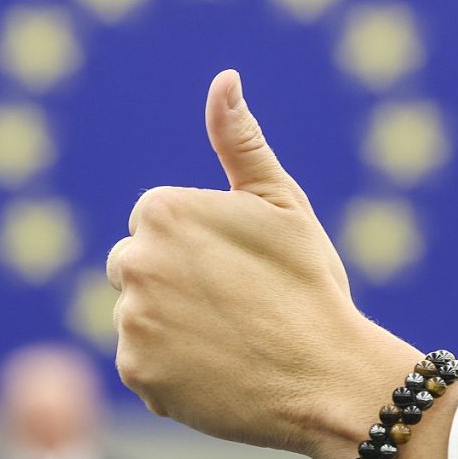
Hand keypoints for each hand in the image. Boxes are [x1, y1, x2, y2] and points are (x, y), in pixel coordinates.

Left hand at [106, 71, 457, 458]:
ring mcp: (130, 323)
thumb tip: (223, 80)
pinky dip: (171, 371)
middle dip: (173, 283)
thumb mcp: (281, 203)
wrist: (327, 378)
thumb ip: (240, 142)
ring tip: (230, 341)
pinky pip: (144, 364)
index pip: (155, 225)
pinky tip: (217, 371)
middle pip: (137, 269)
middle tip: (233, 307)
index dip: (199, 247)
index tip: (237, 269)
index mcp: (161, 213)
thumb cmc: (308, 285)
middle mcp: (132, 263)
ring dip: (171, 328)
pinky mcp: (135, 375)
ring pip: (140, 319)